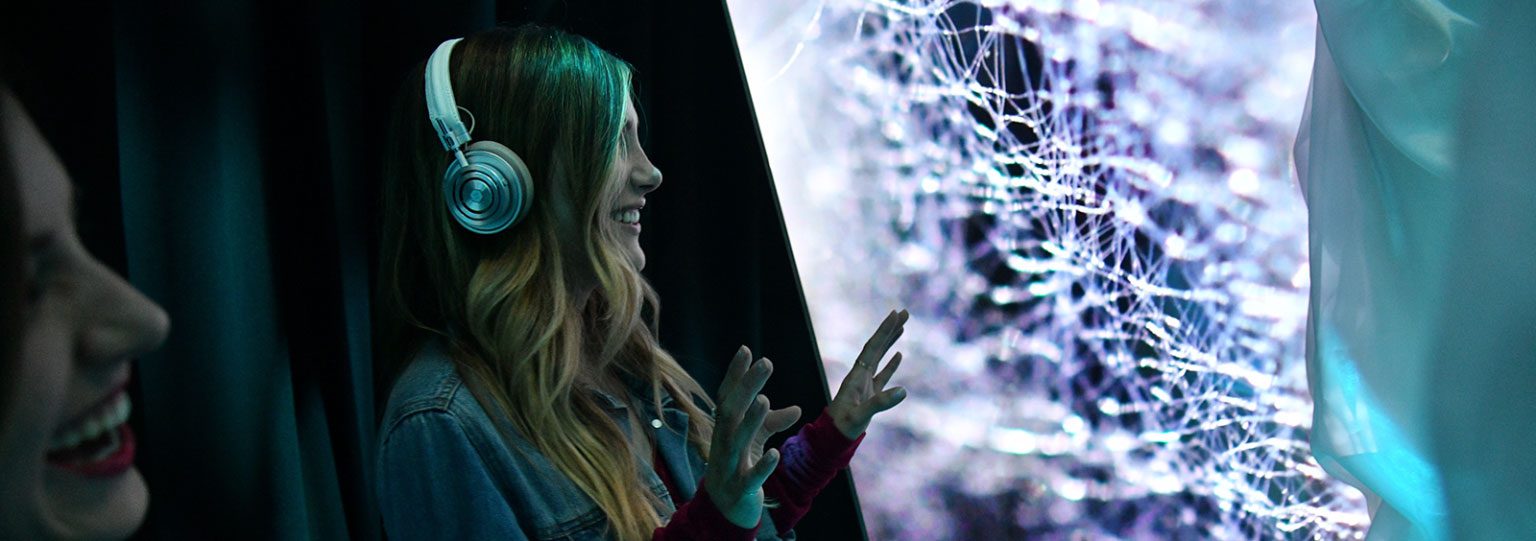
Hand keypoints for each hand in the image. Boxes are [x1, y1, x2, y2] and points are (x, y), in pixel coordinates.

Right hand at [704, 346, 797, 527]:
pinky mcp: (741, 489)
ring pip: (737, 441)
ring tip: (765, 399)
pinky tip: (774, 454)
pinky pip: (751, 477)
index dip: (735, 374)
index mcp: (725, 429)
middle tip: (766, 362)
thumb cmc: (738, 467)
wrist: (722, 510)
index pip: (727, 396)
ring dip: (751, 420)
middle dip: (747, 386)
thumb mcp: (755, 442)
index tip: (746, 349)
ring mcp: (730, 466)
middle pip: (732, 411)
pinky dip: (762, 466)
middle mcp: (723, 443)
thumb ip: (772, 423)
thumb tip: (797, 408)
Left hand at [829, 309, 909, 439]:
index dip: (884, 331)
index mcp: (857, 375)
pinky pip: (882, 374)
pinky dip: (890, 363)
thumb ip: (881, 403)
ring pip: (880, 357)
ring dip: (891, 341)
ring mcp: (865, 384)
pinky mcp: (870, 394)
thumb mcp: (861, 415)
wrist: (832, 438)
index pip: (873, 347)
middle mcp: (860, 375)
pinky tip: (899, 355)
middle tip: (905, 312)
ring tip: (903, 327)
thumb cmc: (844, 426)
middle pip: (876, 346)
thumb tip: (903, 391)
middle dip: (890, 329)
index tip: (896, 314)